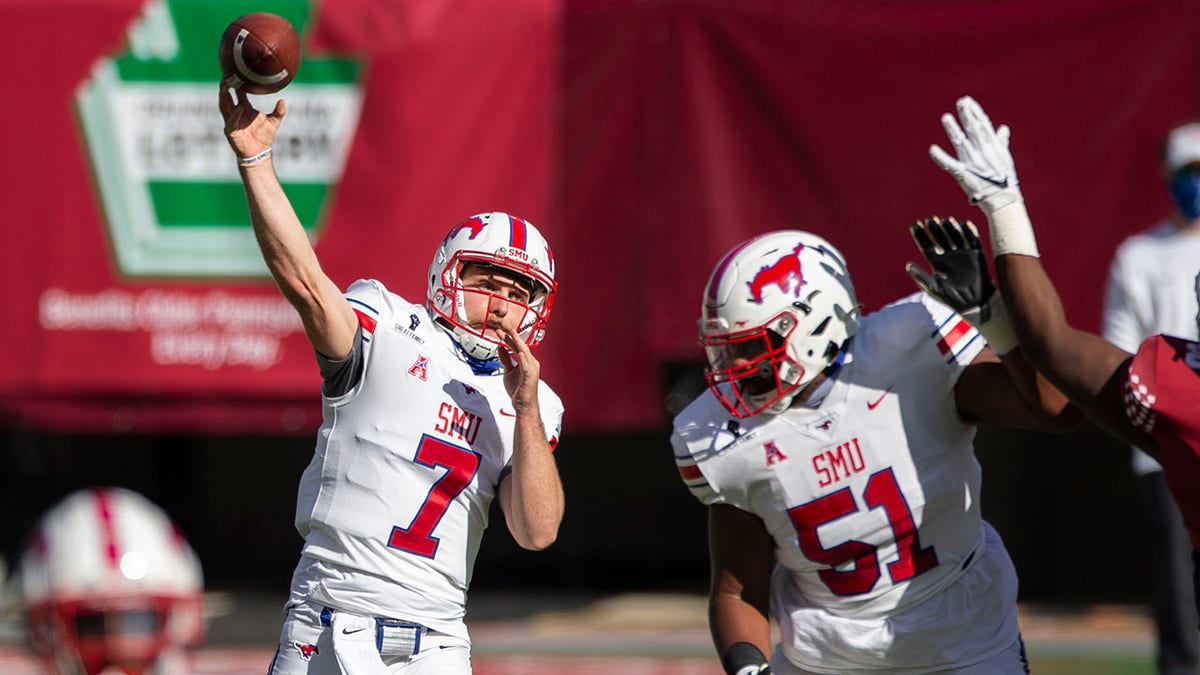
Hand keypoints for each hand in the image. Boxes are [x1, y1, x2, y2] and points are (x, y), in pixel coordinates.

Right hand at [217, 83, 284, 162]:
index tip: (237, 73)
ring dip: (224, 97)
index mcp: (244, 109)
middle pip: (227, 98)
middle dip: (225, 88)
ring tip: (225, 86)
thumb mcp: (274, 122)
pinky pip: (231, 122)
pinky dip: (235, 115)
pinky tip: (239, 108)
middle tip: (226, 76)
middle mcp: (236, 113)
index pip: (238, 94)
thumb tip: (283, 101)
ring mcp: (232, 122)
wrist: (260, 152)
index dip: (237, 85)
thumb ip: (279, 112)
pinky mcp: (231, 132)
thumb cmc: (264, 136)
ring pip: (224, 107)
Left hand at [497, 326, 540, 414]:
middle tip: (504, 327)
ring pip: (524, 352)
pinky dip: (522, 358)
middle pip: (520, 346)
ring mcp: (532, 369)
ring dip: (517, 342)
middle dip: (512, 336)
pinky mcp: (530, 376)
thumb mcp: (508, 372)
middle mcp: (531, 363)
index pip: (516, 346)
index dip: (508, 338)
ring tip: (511, 334)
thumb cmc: (519, 390)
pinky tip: (518, 351)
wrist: (524, 405)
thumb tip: (500, 349)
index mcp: (526, 361)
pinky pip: (526, 365)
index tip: (499, 331)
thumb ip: (505, 360)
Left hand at [906, 216, 996, 320]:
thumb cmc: (951, 298)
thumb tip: (907, 265)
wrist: (974, 303)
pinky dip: (970, 232)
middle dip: (935, 228)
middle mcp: (948, 254)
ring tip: (946, 221)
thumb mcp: (933, 288)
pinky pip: (973, 239)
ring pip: (955, 235)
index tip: (914, 225)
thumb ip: (920, 276)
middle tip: (930, 220)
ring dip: (950, 227)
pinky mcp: (976, 254)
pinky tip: (964, 224)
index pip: (926, 244)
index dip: (920, 235)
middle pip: (940, 237)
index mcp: (936, 261)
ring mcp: (962, 253)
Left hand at [929, 96, 1021, 212]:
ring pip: (962, 143)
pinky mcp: (964, 175)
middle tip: (960, 102)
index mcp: (993, 148)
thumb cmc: (1004, 180)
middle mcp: (983, 153)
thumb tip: (1003, 128)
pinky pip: (950, 165)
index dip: (975, 112)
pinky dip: (941, 157)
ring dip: (953, 130)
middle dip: (966, 115)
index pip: (984, 125)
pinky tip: (932, 149)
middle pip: (974, 130)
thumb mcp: (1005, 158)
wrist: (1002, 200)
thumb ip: (1001, 142)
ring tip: (946, 118)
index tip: (968, 102)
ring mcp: (973, 163)